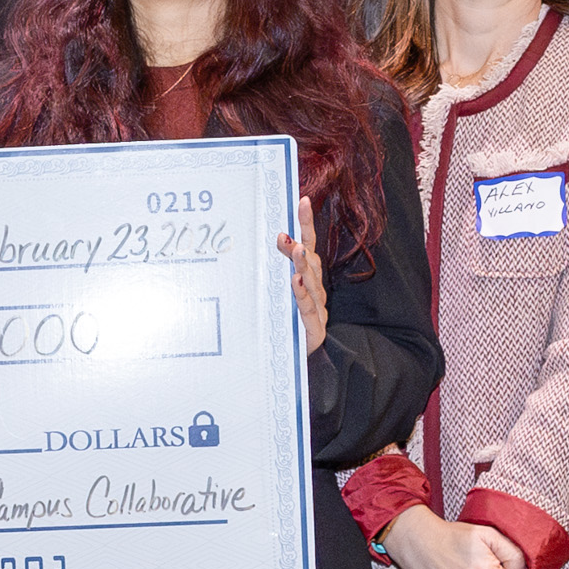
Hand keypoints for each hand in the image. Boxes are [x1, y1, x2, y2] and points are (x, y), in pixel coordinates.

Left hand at [276, 196, 328, 356]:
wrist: (293, 368)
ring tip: (294, 249)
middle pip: (308, 260)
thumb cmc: (279, 329)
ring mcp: (316, 310)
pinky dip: (301, 295)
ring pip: (310, 282)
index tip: (302, 200)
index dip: (306, 223)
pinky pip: (308, 310)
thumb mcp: (271, 297)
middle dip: (300, 241)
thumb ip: (268, 273)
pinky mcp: (313, 331)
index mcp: (306, 279)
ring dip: (300, 264)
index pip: (307, 245)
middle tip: (286, 230)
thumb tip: (252, 243)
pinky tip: (295, 283)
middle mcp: (314, 291)